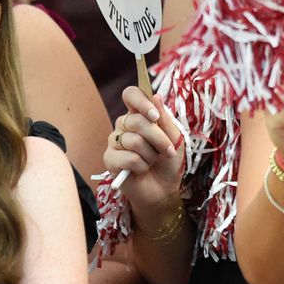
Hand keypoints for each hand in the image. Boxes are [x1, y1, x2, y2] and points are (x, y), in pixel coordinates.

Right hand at [104, 86, 183, 211]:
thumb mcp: (174, 138)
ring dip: (151, 155)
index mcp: (139, 115)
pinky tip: (141, 170)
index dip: (140, 101)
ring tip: (153, 162)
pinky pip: (127, 157)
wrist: (164, 188)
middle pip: (135, 120)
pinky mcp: (109, 159)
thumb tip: (156, 95)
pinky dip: (141, 166)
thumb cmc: (170, 161)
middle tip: (169, 151)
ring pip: (133, 140)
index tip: (155, 116)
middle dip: (158, 138)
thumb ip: (164, 119)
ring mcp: (114, 142)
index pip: (131, 95)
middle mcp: (124, 125)